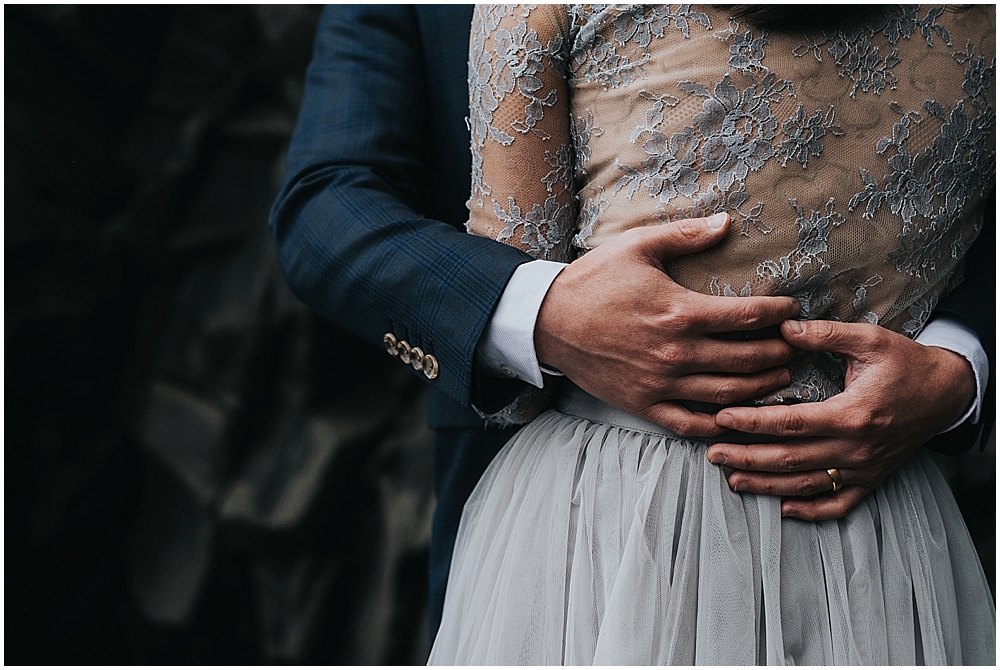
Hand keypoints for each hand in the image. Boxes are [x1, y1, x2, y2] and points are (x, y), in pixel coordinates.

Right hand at [534, 213, 800, 436]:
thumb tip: (728, 222)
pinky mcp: (645, 404)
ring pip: (729, 394)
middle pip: (749, 358)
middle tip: (798, 345)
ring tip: (782, 376)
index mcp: (681, 312)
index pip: (750, 316)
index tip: (794, 309)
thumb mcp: (638, 246)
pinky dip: (721, 425)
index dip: (781, 312)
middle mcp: (677, 353)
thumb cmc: (594, 280)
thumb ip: (686, 235)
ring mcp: (662, 383)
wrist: (548, 321)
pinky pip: (692, 423)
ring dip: (763, 387)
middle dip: (782, 351)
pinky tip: (739, 416)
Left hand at [706, 319, 976, 520]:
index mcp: (852, 414)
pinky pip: (839, 504)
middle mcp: (856, 448)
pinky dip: (811, 510)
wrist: (946, 393)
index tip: (721, 417)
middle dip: (747, 458)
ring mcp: (864, 469)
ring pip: (807, 486)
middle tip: (711, 453)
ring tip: (731, 479)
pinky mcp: (872, 480)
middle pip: (791, 459)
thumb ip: (824, 334)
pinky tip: (783, 508)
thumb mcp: (869, 339)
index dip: (752, 422)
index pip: (790, 423)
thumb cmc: (905, 363)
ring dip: (766, 485)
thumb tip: (783, 327)